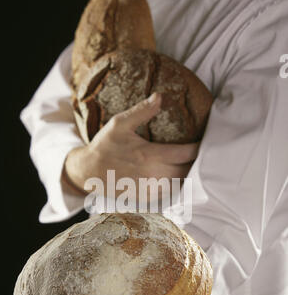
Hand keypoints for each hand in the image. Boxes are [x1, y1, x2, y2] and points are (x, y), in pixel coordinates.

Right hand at [64, 93, 199, 196]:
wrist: (88, 172)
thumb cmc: (104, 146)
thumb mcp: (119, 124)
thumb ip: (141, 111)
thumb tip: (160, 96)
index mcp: (150, 155)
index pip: (186, 153)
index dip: (200, 148)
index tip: (206, 140)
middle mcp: (153, 175)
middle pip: (188, 171)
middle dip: (197, 163)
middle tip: (205, 153)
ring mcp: (150, 189)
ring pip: (181, 185)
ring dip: (189, 175)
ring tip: (196, 165)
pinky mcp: (146, 197)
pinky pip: (170, 193)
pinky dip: (178, 186)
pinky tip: (181, 177)